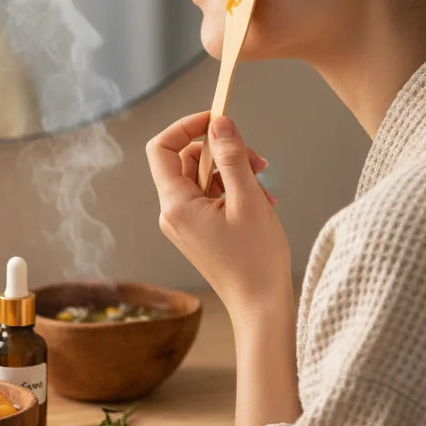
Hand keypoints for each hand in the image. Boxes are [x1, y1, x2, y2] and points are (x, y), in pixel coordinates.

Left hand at [146, 111, 292, 325]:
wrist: (260, 306)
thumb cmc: (256, 259)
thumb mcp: (248, 199)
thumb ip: (232, 156)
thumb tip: (219, 123)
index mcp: (176, 204)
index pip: (161, 147)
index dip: (186, 126)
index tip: (217, 119)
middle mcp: (172, 213)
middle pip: (186, 160)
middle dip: (221, 151)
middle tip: (256, 160)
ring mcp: (184, 223)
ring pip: (202, 177)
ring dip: (232, 171)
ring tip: (264, 183)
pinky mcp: (198, 231)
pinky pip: (209, 197)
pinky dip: (233, 191)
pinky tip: (262, 202)